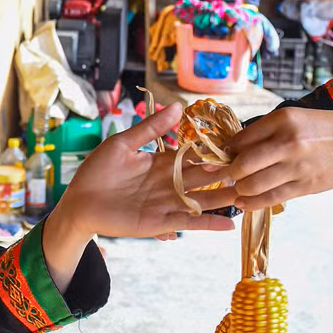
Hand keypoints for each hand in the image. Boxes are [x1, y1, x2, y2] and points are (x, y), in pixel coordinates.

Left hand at [49, 101, 238, 240]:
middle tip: (252, 170)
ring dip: (223, 199)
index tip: (239, 147)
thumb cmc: (97, 170)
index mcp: (163, 162)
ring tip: (249, 195)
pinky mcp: (160, 222)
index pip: (194, 156)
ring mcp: (167, 203)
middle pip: (204, 178)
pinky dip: (207, 224)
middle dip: (226, 174)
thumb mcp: (124, 143)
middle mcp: (170, 183)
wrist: (79, 202)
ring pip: (202, 200)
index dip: (214, 152)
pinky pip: (188, 222)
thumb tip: (178, 107)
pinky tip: (228, 225)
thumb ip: (151, 127)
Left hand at [223, 107, 332, 209]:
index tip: (218, 159)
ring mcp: (297, 166)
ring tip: (237, 188)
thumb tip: (232, 150)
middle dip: (228, 173)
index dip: (225, 152)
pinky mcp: (306, 186)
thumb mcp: (293, 119)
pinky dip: (252, 203)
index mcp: (282, 120)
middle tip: (225, 175)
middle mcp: (288, 142)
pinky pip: (271, 198)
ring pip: (254, 185)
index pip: (240, 140)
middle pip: (242, 164)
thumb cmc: (321, 129)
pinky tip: (244, 202)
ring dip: (240, 189)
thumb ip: (264, 133)